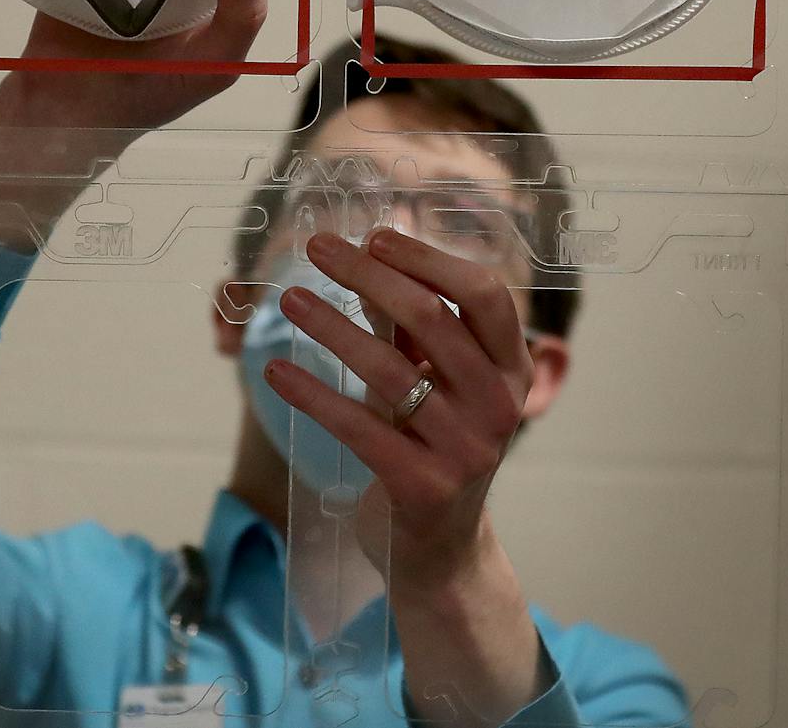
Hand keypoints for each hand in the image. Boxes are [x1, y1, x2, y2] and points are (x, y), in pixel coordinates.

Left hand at [264, 228, 553, 725]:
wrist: (439, 551)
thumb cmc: (433, 445)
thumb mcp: (434, 383)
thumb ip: (412, 329)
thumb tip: (367, 253)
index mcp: (511, 369)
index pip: (485, 295)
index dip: (430, 260)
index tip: (376, 236)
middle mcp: (500, 405)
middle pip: (434, 320)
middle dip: (370, 276)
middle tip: (319, 249)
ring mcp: (466, 450)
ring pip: (391, 370)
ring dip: (332, 327)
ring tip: (289, 299)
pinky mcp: (423, 488)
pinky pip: (359, 428)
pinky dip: (313, 394)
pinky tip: (276, 371)